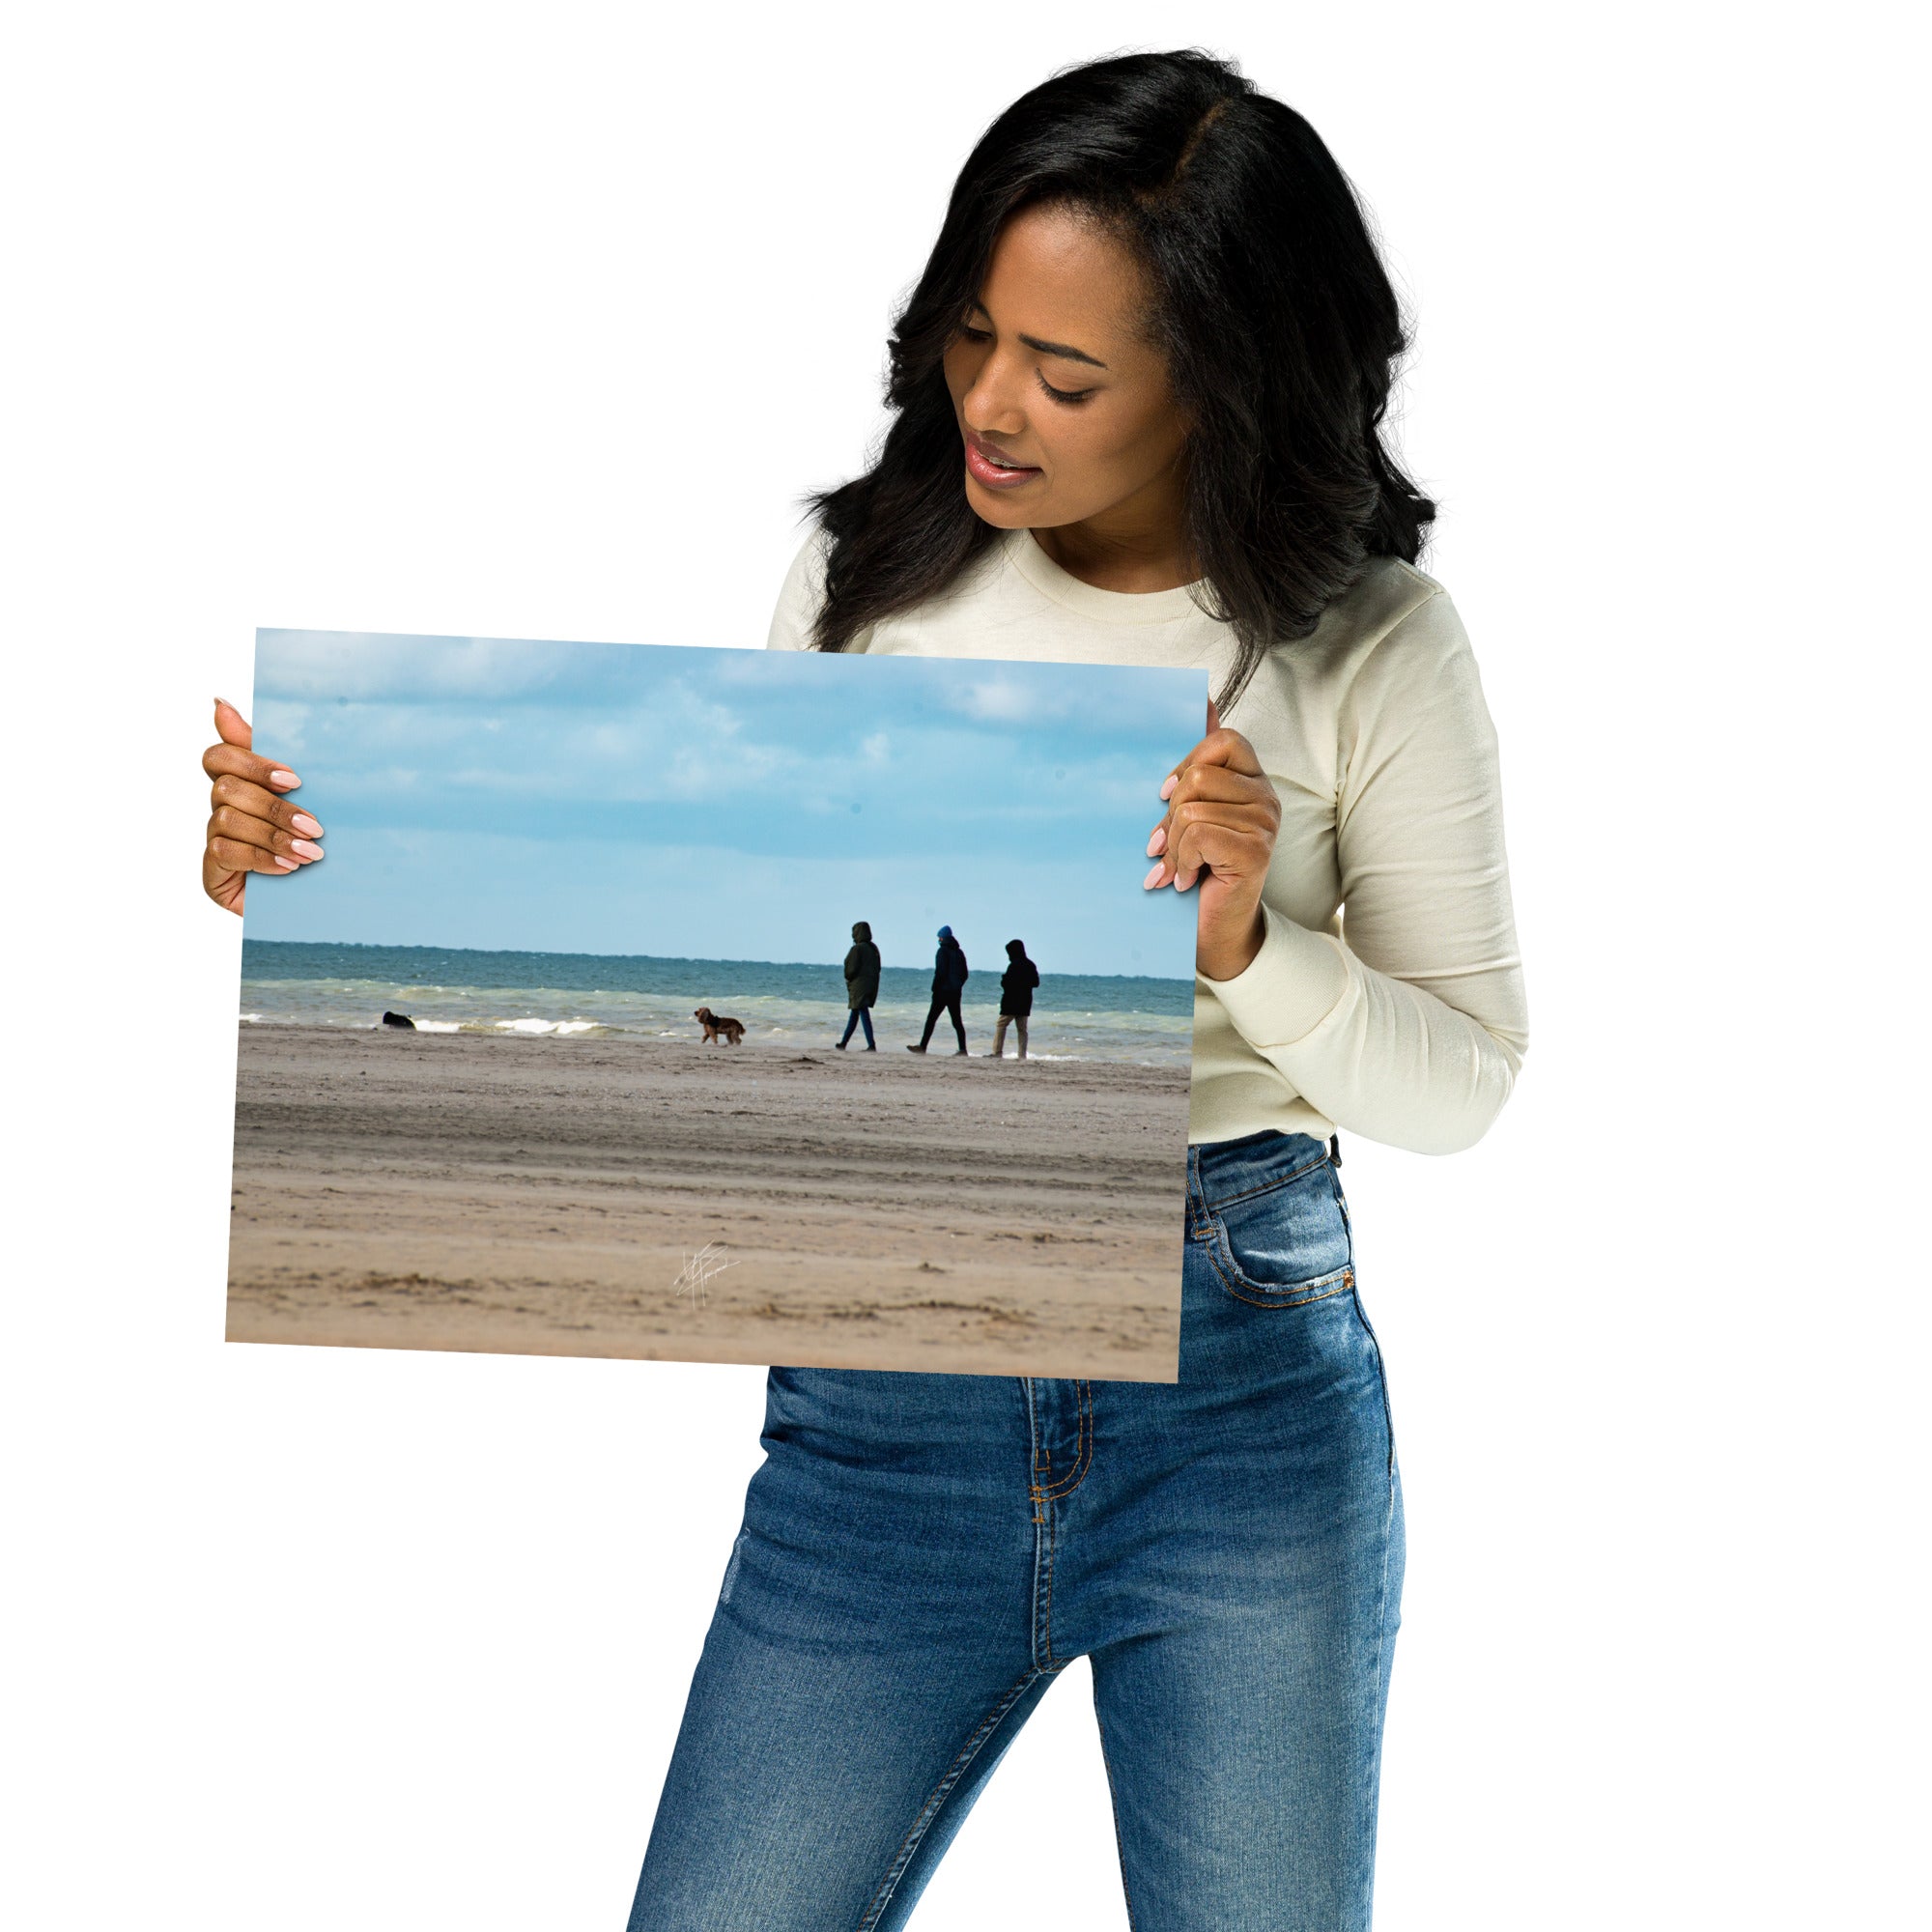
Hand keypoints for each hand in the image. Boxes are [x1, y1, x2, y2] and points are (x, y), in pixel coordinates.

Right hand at [201, 698, 324, 914]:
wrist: (324, 902)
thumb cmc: (313, 842)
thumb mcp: (305, 797)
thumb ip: (271, 755)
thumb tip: (219, 703)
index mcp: (241, 784)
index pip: (219, 756)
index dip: (252, 763)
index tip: (294, 780)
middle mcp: (221, 809)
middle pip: (227, 788)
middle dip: (274, 807)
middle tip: (316, 826)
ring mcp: (215, 840)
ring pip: (227, 819)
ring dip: (273, 835)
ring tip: (311, 853)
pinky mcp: (212, 873)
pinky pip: (225, 853)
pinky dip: (261, 858)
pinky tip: (289, 869)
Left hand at [1143, 699, 1279, 981]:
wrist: (1214, 930)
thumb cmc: (1199, 869)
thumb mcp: (1191, 811)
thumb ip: (1198, 762)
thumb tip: (1202, 699)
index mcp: (1252, 780)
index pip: (1223, 739)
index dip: (1187, 763)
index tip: (1165, 796)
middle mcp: (1266, 796)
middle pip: (1200, 776)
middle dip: (1170, 814)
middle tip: (1164, 845)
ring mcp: (1266, 823)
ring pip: (1193, 808)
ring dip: (1173, 845)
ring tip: (1176, 867)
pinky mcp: (1256, 849)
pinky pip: (1199, 833)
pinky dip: (1181, 860)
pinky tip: (1185, 880)